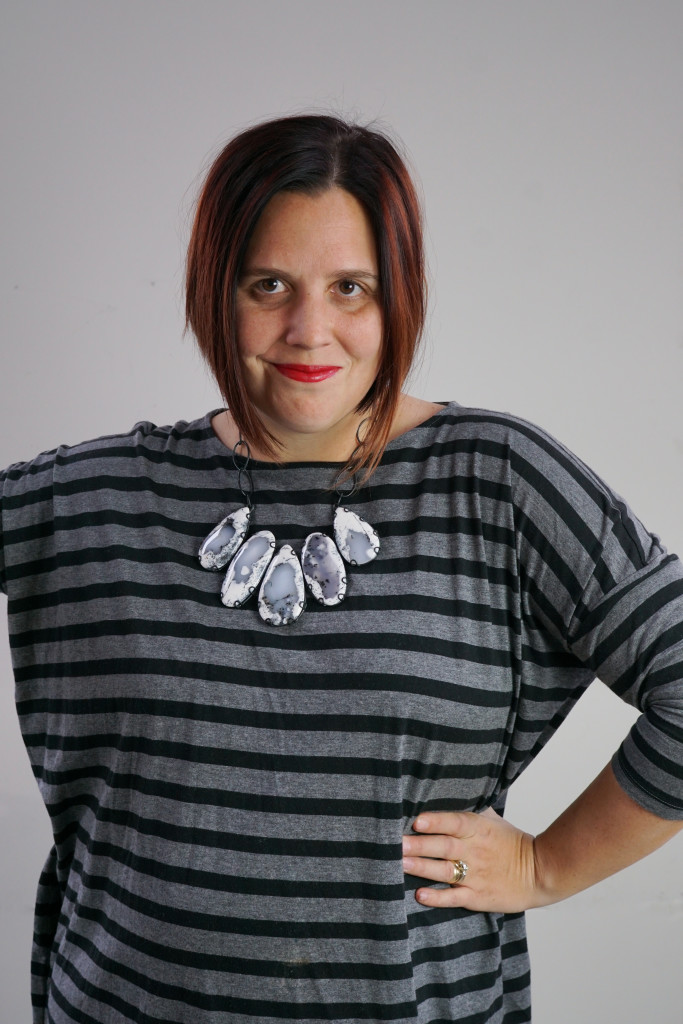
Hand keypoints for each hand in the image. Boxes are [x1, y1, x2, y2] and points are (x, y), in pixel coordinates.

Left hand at [402, 808, 548, 912]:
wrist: (541, 872)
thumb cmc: (513, 843)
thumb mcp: (493, 820)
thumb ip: (471, 808)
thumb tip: (450, 788)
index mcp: (479, 829)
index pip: (455, 822)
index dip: (436, 821)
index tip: (417, 821)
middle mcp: (475, 851)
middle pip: (443, 847)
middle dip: (418, 845)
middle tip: (395, 842)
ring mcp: (476, 875)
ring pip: (444, 871)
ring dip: (421, 868)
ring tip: (400, 863)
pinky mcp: (478, 897)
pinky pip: (455, 898)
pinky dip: (437, 897)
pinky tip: (420, 894)